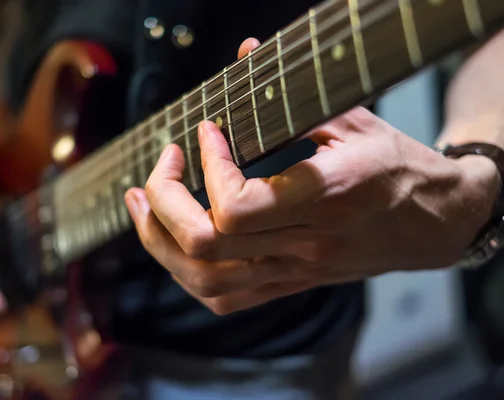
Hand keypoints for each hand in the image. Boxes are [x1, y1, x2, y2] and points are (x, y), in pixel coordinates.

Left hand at [124, 38, 499, 314]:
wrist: (434, 222)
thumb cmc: (398, 166)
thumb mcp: (354, 119)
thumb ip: (291, 94)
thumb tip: (245, 52)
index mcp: (328, 198)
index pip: (237, 205)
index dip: (207, 166)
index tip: (207, 132)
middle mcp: (306, 243)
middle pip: (206, 244)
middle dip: (164, 201)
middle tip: (162, 164)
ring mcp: (295, 270)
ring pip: (204, 279)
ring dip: (158, 241)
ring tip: (141, 202)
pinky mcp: (289, 284)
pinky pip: (223, 297)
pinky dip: (185, 270)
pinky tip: (172, 240)